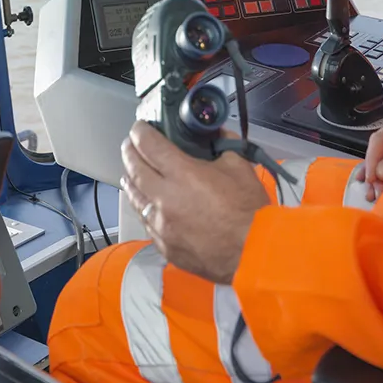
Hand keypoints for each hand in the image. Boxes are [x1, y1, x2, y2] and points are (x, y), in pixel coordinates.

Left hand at [120, 122, 268, 284]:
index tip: (139, 128)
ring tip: (130, 172)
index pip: (150, 146)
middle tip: (130, 145)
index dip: (141, 132)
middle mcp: (165, 198)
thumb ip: (224, 145)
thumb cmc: (249, 211)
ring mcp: (162, 225)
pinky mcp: (165, 246)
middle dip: (130, 153)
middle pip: (135, 170)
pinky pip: (147, 223)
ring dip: (131, 182)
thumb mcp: (240, 167)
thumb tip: (216, 133)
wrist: (253, 254)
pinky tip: (146, 204)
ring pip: (135, 199)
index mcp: (182, 174)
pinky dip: (144, 209)